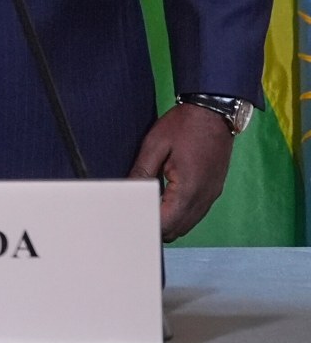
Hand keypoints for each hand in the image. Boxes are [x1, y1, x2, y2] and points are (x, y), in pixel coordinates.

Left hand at [131, 102, 237, 240]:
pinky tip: (163, 201)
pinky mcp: (213, 190)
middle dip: (155, 226)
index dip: (146, 225)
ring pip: (187, 224)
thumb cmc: (185, 125)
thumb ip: (141, 173)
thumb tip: (127, 193)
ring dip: (168, 221)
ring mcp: (211, 195)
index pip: (166, 223)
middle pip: (177, 230)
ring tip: (145, 207)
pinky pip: (195, 213)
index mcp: (189, 189)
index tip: (128, 220)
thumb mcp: (155, 145)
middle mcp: (204, 198)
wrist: (214, 112)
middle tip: (134, 214)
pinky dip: (179, 213)